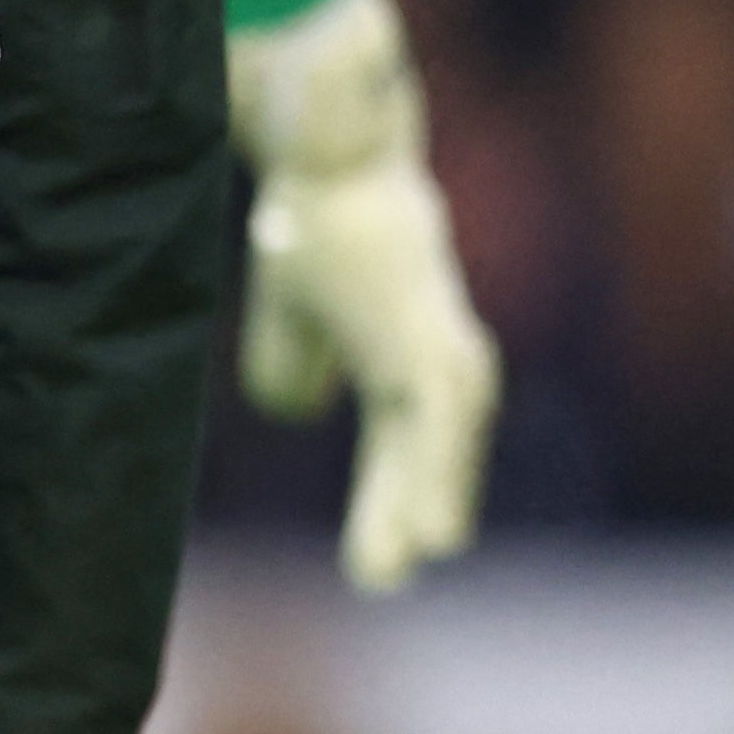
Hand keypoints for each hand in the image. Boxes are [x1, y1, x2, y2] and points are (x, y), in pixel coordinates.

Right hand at [235, 0, 497, 591]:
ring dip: (426, 502)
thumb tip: (300, 409)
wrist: (329, 155)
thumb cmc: (312, 218)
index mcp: (402, 352)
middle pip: (424, 450)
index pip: (403, 442)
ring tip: (417, 558)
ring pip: (443, 446)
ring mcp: (440, 347)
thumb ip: (293, 360)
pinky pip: (439, 430)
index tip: (377, 565)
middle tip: (379, 578)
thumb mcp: (291, 307)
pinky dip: (438, 481)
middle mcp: (433, 354)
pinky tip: (434, 531)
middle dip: (402, 509)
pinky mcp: (430, 341)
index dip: (390, 497)